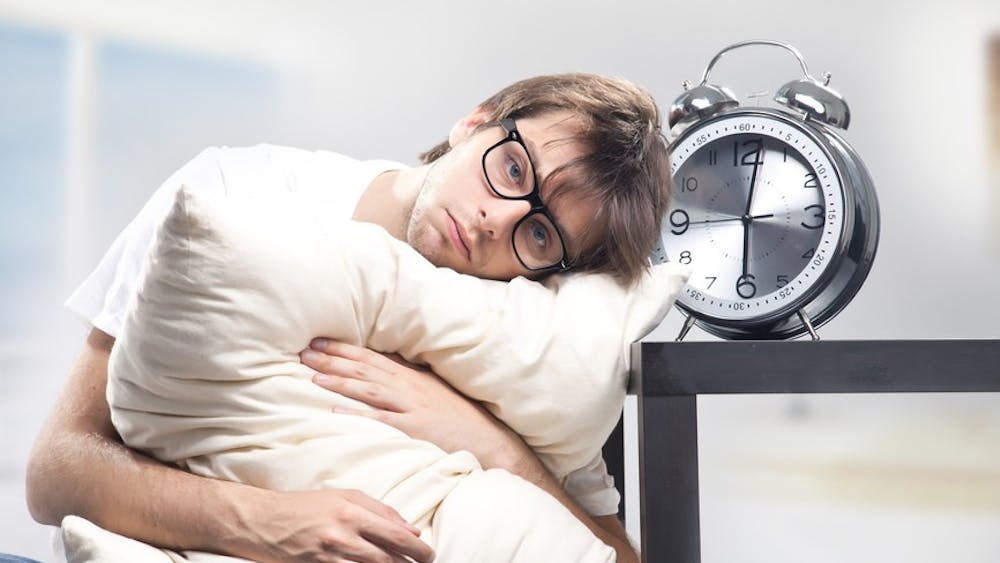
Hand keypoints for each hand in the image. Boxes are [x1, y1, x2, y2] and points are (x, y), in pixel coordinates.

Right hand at [241, 488, 433, 562]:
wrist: (263, 520)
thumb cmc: (305, 505)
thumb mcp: (343, 497)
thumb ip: (379, 511)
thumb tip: (411, 529)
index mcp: (352, 511)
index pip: (396, 534)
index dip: (418, 548)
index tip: (428, 554)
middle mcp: (343, 534)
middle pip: (388, 558)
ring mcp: (329, 555)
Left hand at [300, 339, 525, 468]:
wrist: (488, 439)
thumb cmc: (459, 416)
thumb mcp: (433, 391)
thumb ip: (409, 380)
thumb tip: (384, 368)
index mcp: (411, 377)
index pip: (371, 357)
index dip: (343, 349)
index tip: (319, 341)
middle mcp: (409, 387)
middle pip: (365, 369)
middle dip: (333, 359)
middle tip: (305, 351)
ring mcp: (411, 407)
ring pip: (369, 389)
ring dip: (340, 381)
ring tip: (313, 375)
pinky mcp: (415, 428)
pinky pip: (381, 420)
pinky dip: (358, 415)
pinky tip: (336, 412)